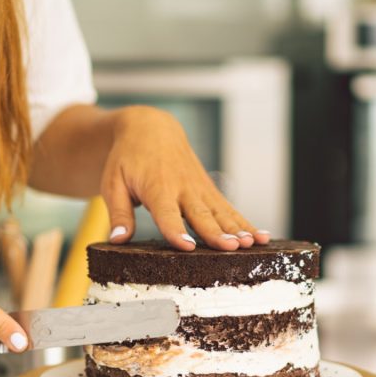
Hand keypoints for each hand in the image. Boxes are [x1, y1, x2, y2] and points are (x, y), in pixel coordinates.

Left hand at [100, 106, 270, 250]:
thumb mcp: (112, 183)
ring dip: (238, 228)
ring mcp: (199, 188)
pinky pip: (229, 209)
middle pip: (201, 214)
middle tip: (232, 248)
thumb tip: (117, 240)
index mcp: (157, 188)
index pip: (166, 213)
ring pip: (221, 212)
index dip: (176, 230)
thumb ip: (118, 212)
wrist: (151, 128)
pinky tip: (262, 237)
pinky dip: (246, 222)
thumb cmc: (127, 159)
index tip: (187, 247)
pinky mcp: (209, 190)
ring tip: (252, 244)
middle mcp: (182, 188)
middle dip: (217, 232)